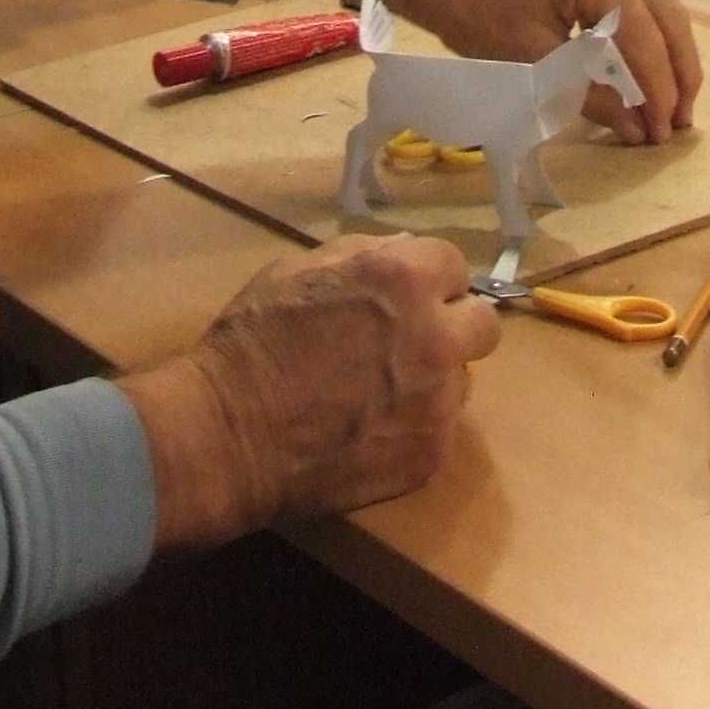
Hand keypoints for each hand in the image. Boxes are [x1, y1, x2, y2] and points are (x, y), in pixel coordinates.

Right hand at [121, 235, 497, 552]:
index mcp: (406, 279)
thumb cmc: (253, 342)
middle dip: (452, 328)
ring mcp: (439, 403)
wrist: (227, 435)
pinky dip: (412, 431)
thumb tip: (405, 251)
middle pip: (482, 324)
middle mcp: (437, 337)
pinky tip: (369, 434)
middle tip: (410, 345)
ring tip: (377, 397)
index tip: (406, 300)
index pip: (455, 266)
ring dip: (431, 383)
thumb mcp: (300, 269)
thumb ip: (364, 256)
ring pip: (460, 382)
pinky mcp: (431, 457)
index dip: (428, 282)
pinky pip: (439, 432)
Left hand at [389, 0, 703, 143]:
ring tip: (669, 99)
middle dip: (679, 71)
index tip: (662, 136)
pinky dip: (642, 28)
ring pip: (657, 1)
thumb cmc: (470, 6)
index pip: (646, 39)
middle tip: (681, 121)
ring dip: (666, 50)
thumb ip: (589, 93)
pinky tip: (640, 62)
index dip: (657, 92)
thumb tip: (636, 128)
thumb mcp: (529, 58)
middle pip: (668, 15)